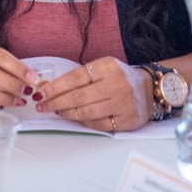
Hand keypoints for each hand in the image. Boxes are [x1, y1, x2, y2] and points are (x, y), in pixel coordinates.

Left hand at [36, 57, 153, 132]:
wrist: (150, 90)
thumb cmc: (119, 78)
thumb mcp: (102, 68)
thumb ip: (80, 76)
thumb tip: (50, 87)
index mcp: (108, 67)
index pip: (75, 78)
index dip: (55, 87)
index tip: (41, 92)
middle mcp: (117, 84)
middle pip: (78, 97)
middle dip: (56, 102)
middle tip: (42, 104)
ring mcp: (124, 103)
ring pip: (87, 112)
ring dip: (66, 113)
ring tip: (55, 110)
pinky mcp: (128, 120)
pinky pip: (98, 124)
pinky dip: (82, 121)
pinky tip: (73, 117)